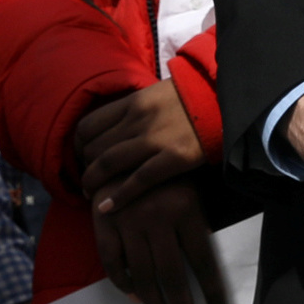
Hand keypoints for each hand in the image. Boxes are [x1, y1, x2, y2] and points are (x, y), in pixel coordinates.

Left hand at [78, 82, 206, 211]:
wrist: (225, 99)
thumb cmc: (192, 98)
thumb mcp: (156, 96)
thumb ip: (135, 112)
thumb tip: (114, 130)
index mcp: (132, 102)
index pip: (88, 125)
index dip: (78, 146)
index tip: (81, 158)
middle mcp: (137, 119)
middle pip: (94, 147)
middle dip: (84, 167)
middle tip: (86, 180)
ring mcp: (154, 139)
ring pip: (108, 162)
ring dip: (93, 182)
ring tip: (90, 194)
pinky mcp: (174, 158)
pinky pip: (139, 180)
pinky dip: (118, 196)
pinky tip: (106, 207)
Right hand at [95, 177, 231, 303]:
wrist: (124, 149)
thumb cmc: (167, 175)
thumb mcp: (190, 193)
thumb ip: (197, 226)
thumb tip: (208, 272)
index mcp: (185, 209)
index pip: (203, 262)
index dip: (212, 293)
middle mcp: (156, 217)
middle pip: (172, 276)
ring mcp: (127, 221)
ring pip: (142, 275)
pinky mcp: (104, 223)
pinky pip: (112, 263)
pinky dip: (123, 285)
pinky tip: (136, 299)